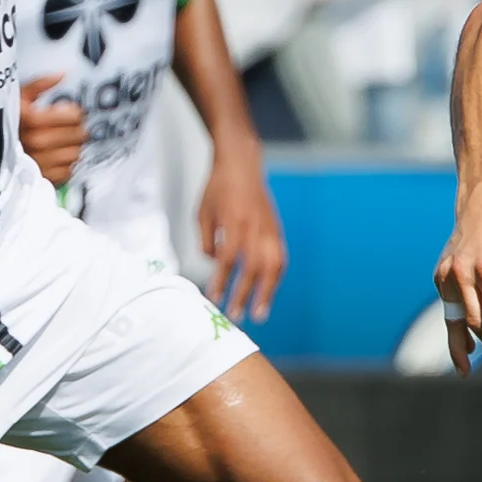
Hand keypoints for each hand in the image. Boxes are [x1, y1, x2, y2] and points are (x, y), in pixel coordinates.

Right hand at [17, 77, 84, 185]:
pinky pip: (66, 172)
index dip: (74, 113)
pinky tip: (55, 157)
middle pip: (78, 136)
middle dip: (77, 130)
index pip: (73, 116)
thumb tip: (62, 73)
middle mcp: (35, 142)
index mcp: (31, 119)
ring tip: (63, 143)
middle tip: (71, 127)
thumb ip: (40, 84)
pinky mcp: (38, 178)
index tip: (69, 112)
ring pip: (75, 154)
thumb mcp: (16, 96)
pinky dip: (65, 165)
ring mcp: (38, 162)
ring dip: (73, 148)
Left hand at [196, 145, 285, 322]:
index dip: (221, 281)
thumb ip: (206, 241)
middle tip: (236, 315)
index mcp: (233, 222)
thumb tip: (214, 264)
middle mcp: (254, 228)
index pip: (227, 259)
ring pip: (273, 266)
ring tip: (259, 313)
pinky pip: (280, 259)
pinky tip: (269, 292)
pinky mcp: (276, 230)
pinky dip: (275, 278)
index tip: (214, 298)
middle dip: (244, 295)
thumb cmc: (218, 188)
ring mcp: (269, 229)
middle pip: (252, 268)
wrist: (241, 166)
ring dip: (267, 293)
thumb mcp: (202, 213)